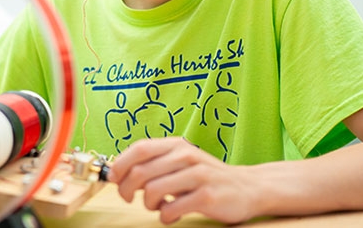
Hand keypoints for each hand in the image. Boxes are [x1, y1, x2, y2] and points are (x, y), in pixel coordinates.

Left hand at [107, 137, 258, 224]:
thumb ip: (155, 164)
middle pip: (140, 172)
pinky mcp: (206, 196)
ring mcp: (197, 175)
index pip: (139, 149)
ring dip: (148, 204)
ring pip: (151, 191)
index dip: (120, 164)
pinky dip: (165, 216)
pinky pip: (170, 209)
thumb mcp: (181, 162)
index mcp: (177, 145)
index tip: (113, 178)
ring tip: (158, 207)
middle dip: (126, 190)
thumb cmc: (207, 177)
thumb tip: (118, 173)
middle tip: (130, 198)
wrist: (248, 188)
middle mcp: (186, 155)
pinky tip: (172, 215)